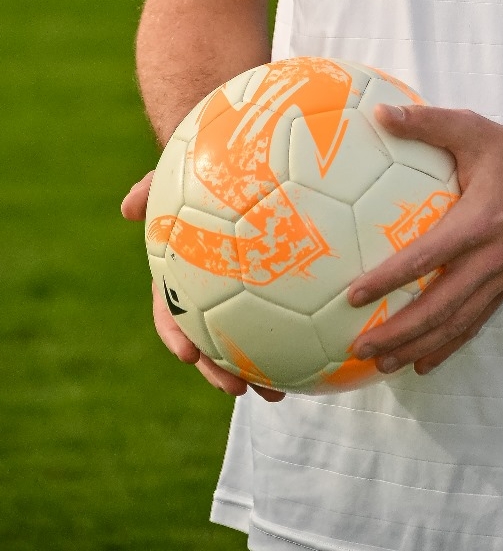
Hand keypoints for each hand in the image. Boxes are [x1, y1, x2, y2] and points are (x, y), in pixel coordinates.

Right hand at [121, 172, 284, 402]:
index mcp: (179, 275)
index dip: (176, 336)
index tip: (188, 355)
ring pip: (242, 343)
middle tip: (238, 389)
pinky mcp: (272, 291)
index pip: (170, 314)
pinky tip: (315, 356)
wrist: (232, 168)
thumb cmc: (200, 174)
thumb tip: (127, 205)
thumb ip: (152, 188)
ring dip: (256, 371)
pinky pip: (280, 317)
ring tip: (279, 393)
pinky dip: (292, 339)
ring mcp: (237, 296)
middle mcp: (206, 293)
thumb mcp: (174, 178)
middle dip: (218, 371)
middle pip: (207, 342)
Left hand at [347, 105, 502, 376]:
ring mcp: (500, 277)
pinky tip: (422, 361)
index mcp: (477, 222)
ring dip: (417, 347)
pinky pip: (474, 323)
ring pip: (455, 323)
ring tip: (381, 365)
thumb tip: (378, 113)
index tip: (354, 296)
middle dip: (398, 332)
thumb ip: (425, 123)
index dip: (390, 280)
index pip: (427, 258)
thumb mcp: (472, 129)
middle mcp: (489, 258)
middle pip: (439, 307)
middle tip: (360, 346)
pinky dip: (447, 346)